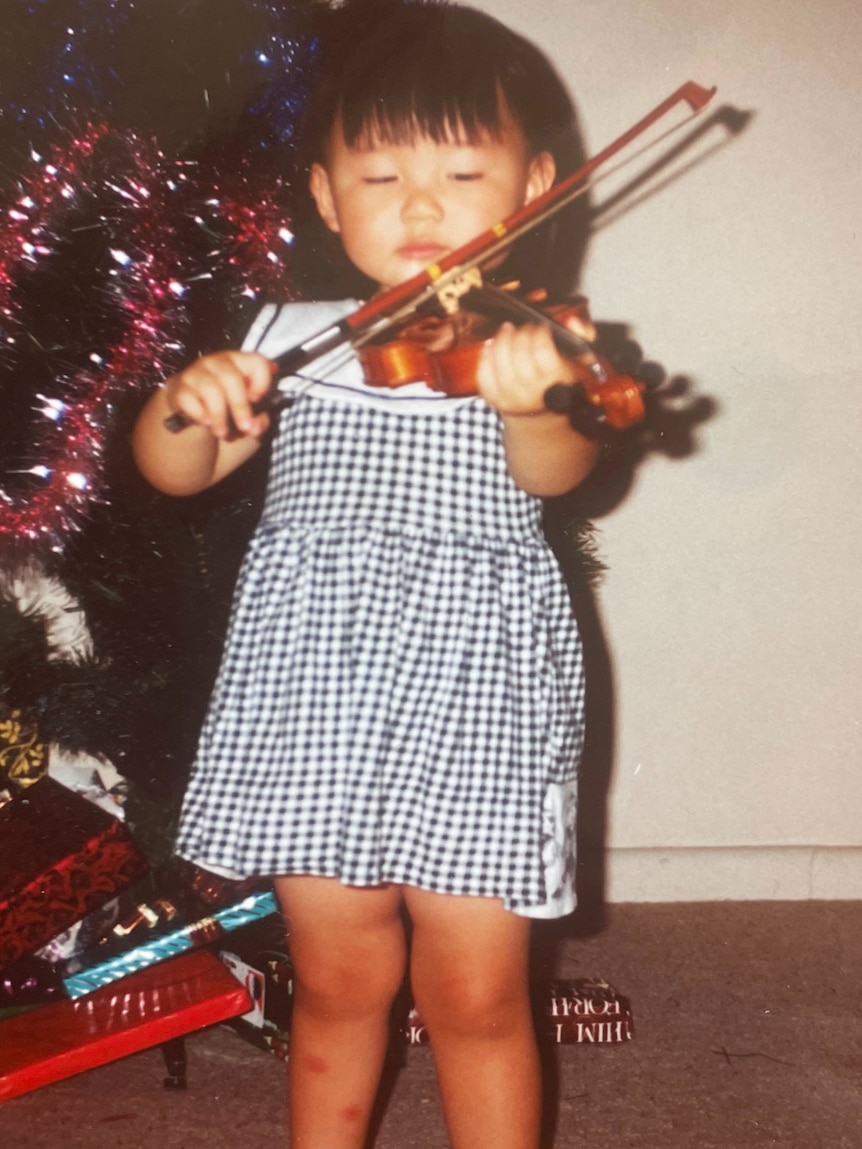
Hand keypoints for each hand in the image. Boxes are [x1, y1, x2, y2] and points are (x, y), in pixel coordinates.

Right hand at [162, 351, 275, 439]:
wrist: (194, 424)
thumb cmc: (228, 416)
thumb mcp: (250, 419)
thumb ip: (259, 420)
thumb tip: (255, 425)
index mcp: (240, 364)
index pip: (256, 361)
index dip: (262, 382)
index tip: (258, 400)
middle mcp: (217, 363)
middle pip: (231, 378)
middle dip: (240, 407)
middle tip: (245, 428)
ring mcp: (195, 373)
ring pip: (211, 390)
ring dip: (219, 416)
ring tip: (222, 432)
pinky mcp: (179, 389)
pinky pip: (189, 400)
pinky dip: (199, 415)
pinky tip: (205, 423)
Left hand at [476, 316, 595, 416]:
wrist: (542, 411)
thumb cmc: (559, 378)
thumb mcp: (578, 360)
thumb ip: (581, 335)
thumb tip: (572, 320)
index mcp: (557, 382)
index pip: (542, 351)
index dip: (538, 333)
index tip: (540, 327)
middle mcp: (534, 393)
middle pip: (519, 354)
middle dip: (520, 333)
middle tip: (523, 327)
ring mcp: (512, 399)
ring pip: (500, 362)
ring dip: (502, 339)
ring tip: (507, 330)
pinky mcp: (495, 400)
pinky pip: (484, 374)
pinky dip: (486, 356)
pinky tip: (492, 346)